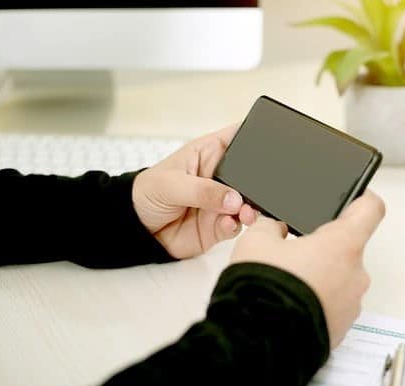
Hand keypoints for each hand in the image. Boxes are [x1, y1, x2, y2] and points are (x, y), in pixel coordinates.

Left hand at [132, 126, 257, 258]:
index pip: (238, 138)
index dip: (255, 138)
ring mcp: (222, 202)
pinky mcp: (220, 225)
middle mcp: (220, 177)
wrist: (136, 229)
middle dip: (259, 182)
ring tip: (246, 213)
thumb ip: (202, 190)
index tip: (269, 145)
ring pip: (248, 203)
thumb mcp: (171, 184)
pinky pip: (237, 225)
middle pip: (251, 175)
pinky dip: (237, 226)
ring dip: (251, 208)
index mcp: (209, 153)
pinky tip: (229, 224)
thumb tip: (233, 198)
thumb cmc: (147, 193)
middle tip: (255, 193)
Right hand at [231, 191, 385, 347]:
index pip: (370, 210)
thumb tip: (275, 228)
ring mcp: (351, 305)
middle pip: (348, 250)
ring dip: (319, 278)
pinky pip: (332, 306)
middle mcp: (356, 274)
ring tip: (286, 284)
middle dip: (322, 249)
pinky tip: (289, 305)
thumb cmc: (264, 288)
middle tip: (292, 253)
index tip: (355, 197)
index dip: (362, 199)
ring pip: (339, 280)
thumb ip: (270, 225)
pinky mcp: (342, 329)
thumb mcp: (256, 241)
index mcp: (342, 245)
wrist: (258, 339)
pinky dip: (315, 302)